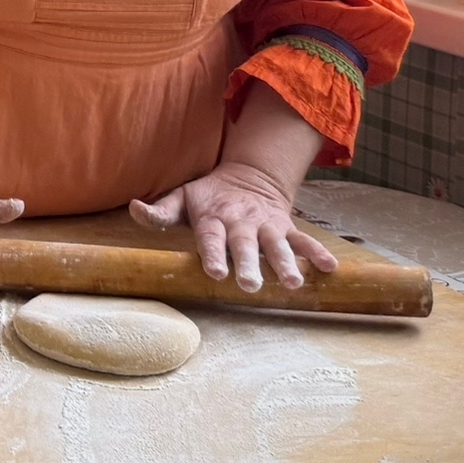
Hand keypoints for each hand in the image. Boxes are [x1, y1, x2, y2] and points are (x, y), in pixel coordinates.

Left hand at [132, 160, 338, 291]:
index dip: (213, 254)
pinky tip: (330, 269)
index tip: (217, 273)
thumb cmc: (208, 196)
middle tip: (250, 285)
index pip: (211, 238)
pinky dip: (316, 253)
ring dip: (286, 263)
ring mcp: (266, 226)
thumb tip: (134, 209)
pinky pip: (303, 240)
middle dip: (249, 264)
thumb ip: (160, 212)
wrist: (249, 177)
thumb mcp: (181, 198)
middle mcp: (241, 223)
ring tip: (293, 283)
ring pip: (277, 245)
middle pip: (245, 245)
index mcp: (214, 218)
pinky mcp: (285, 228)